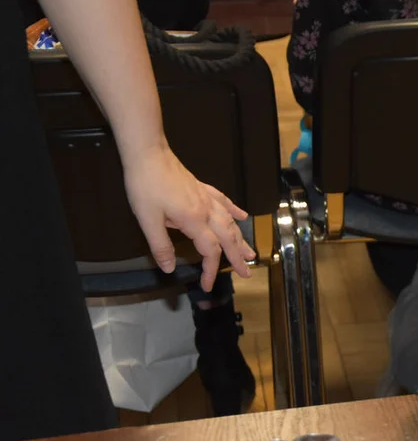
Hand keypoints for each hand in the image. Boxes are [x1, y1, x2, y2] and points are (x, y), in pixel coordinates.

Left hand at [123, 145, 256, 290]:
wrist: (148, 154)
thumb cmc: (145, 186)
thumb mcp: (147, 220)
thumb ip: (160, 246)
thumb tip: (169, 269)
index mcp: (194, 221)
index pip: (209, 251)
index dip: (210, 270)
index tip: (207, 285)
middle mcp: (207, 211)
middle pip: (228, 238)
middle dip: (237, 257)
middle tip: (247, 272)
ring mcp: (207, 198)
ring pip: (230, 222)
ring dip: (241, 239)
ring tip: (250, 252)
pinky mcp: (203, 188)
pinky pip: (225, 202)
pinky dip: (235, 211)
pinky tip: (243, 216)